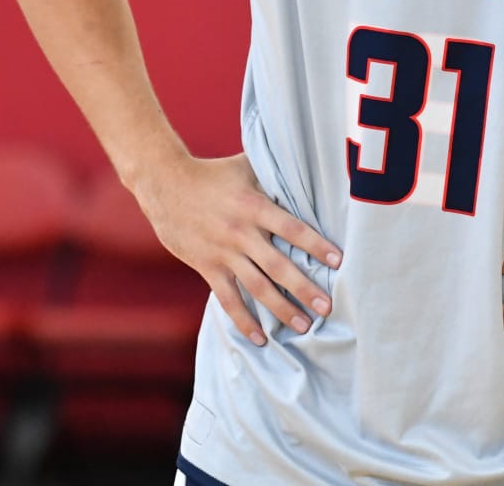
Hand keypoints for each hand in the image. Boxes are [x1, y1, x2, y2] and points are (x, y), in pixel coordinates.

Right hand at [132, 153, 341, 346]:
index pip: (292, 228)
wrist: (165, 184)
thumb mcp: (246, 165)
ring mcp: (224, 253)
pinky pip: (228, 299)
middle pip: (278, 266)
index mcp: (254, 205)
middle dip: (305, 288)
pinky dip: (243, 320)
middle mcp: (241, 232)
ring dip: (281, 309)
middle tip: (327, 307)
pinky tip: (260, 338)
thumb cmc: (213, 173)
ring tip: (304, 326)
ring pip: (257, 287)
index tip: (338, 261)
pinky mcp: (208, 267)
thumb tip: (308, 166)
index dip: (315, 244)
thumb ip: (275, 172)